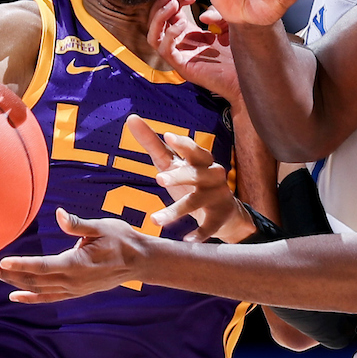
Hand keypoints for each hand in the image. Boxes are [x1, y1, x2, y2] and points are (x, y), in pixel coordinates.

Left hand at [0, 208, 145, 302]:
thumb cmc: (122, 239)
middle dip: (8, 274)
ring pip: (37, 289)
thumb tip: (59, 214)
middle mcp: (72, 280)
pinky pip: (48, 298)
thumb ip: (78, 224)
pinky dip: (30, 298)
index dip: (21, 265)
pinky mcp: (75, 292)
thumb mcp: (103, 226)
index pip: (43, 266)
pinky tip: (14, 295)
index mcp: (77, 263)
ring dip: (14, 283)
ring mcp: (73, 289)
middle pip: (33, 280)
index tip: (2, 262)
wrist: (140, 261)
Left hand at [128, 115, 253, 242]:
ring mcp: (218, 197)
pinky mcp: (220, 217)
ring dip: (177, 210)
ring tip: (155, 220)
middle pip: (198, 172)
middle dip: (181, 175)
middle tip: (159, 179)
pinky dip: (200, 233)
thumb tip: (131, 117)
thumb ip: (153, 142)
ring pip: (197, 201)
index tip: (169, 136)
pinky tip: (186, 240)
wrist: (224, 211)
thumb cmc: (191, 181)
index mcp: (202, 160)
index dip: (183, 144)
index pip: (194, 149)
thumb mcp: (172, 162)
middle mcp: (213, 175)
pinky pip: (210, 226)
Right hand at [147, 0, 239, 101]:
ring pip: (154, 36)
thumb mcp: (227, 26)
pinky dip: (169, 35)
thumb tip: (201, 16)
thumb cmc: (238, 55)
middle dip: (163, 4)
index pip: (170, 14)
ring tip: (174, 5)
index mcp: (188, 34)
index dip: (175, 0)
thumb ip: (215, 15)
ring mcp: (180, 56)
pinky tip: (183, 24)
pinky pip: (165, 50)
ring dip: (159, 17)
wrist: (245, 78)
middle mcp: (181, 45)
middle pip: (157, 23)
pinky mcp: (182, 67)